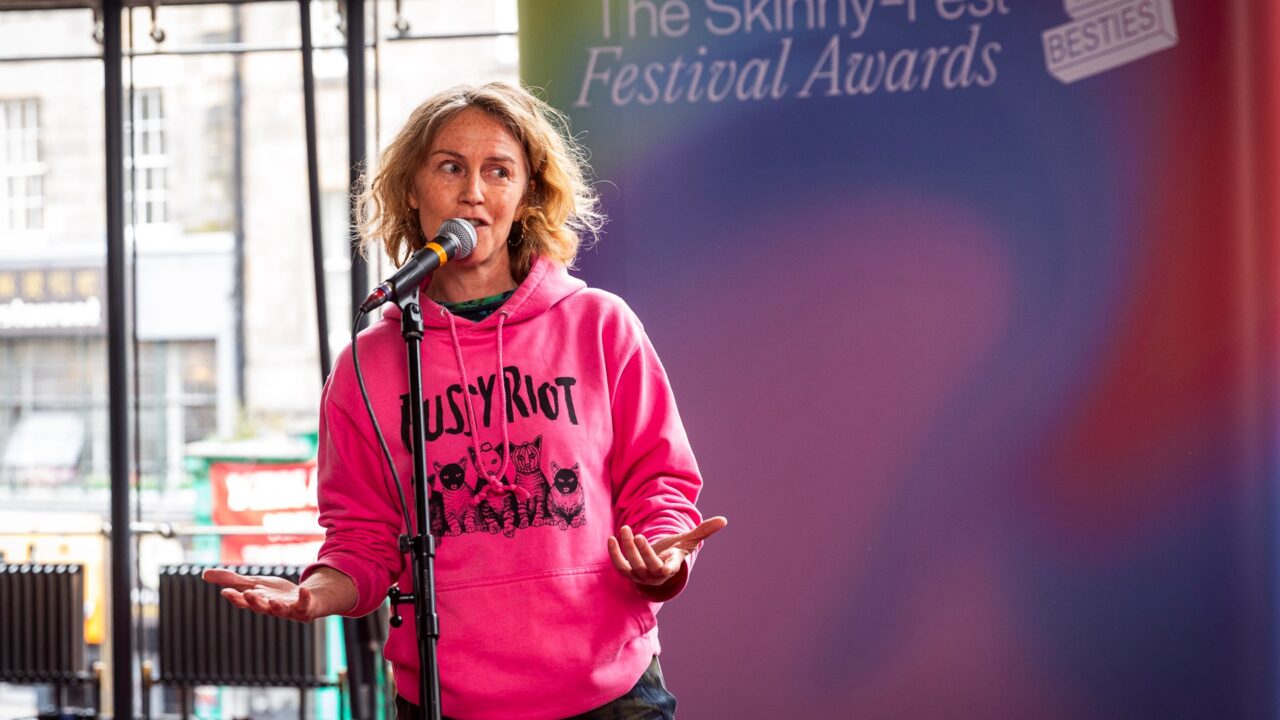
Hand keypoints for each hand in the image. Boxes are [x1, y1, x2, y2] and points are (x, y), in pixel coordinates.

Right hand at [202, 568, 320, 622]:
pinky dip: (304, 597)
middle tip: (248, 594)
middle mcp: (271, 608)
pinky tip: (303, 589)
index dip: (235, 598)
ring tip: (273, 601)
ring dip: (276, 606)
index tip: (226, 592)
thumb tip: (204, 574)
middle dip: (254, 602)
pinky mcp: (305, 607)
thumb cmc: (275, 594)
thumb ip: (232, 580)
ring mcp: (288, 610)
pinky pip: (305, 604)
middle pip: (261, 607)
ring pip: (281, 611)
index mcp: (257, 602)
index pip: (244, 601)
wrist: (305, 598)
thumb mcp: (253, 583)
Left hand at [607, 516, 727, 587]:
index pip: (667, 570)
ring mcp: (639, 575)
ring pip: (630, 566)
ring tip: (625, 529)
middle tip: (637, 535)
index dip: (664, 562)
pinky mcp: (627, 572)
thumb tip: (724, 520)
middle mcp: (653, 575)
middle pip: (646, 567)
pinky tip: (612, 539)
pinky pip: (619, 565)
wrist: (657, 566)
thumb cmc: (674, 551)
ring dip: (626, 549)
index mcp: (669, 568)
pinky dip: (614, 553)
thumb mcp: (687, 541)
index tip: (666, 550)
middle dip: (641, 553)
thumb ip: (704, 531)